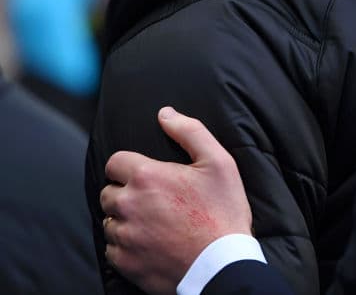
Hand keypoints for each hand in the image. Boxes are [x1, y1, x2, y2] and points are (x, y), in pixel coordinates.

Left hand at [100, 106, 253, 293]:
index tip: (147, 176)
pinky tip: (150, 243)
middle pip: (108, 193)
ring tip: (154, 223)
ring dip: (125, 220)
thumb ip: (190, 131)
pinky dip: (126, 245)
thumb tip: (165, 114)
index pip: (115, 162)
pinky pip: (112, 249)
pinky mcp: (124, 262)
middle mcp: (128, 205)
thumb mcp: (219, 162)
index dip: (130, 166)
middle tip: (155, 201)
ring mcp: (124, 236)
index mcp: (147, 176)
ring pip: (110, 221)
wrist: (222, 264)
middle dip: (126, 194)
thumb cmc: (223, 212)